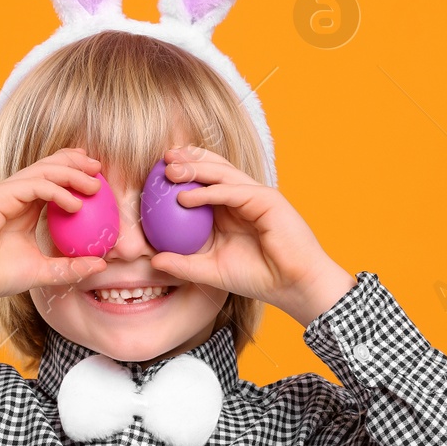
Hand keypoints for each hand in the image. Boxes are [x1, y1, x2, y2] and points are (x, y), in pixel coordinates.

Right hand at [0, 148, 108, 312]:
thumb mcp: (44, 272)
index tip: (99, 176)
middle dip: (76, 163)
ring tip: (95, 185)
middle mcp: (15, 195)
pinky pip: (33, 186)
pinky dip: (56, 191)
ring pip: (43, 171)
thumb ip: (71, 267)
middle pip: (49, 167)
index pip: (51, 178)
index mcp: (24, 206)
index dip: (74, 170)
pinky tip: (75, 203)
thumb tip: (101, 266)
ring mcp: (5, 194)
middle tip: (100, 169)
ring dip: (71, 174)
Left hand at [148, 145, 355, 326]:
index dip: (183, 173)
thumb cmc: (257, 278)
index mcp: (230, 209)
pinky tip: (186, 197)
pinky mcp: (267, 200)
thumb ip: (184, 264)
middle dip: (187, 160)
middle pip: (213, 169)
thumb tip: (154, 260)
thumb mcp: (211, 271)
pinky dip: (209, 192)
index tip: (154, 174)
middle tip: (161, 160)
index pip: (205, 182)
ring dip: (195, 169)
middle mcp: (242, 198)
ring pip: (222, 174)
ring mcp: (255, 196)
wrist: (293, 286)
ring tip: (169, 171)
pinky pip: (233, 192)